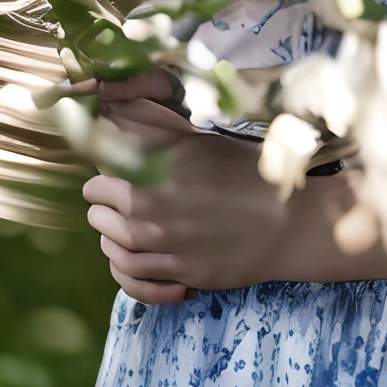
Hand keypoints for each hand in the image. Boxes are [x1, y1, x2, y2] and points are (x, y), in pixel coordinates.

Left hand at [82, 81, 295, 304]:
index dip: (100, 176)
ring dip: (110, 237)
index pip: (100, 179)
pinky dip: (125, 272)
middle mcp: (157, 208)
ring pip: (112, 248)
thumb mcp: (200, 140)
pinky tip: (132, 261)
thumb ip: (153, 126)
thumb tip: (112, 105)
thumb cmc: (244, 171)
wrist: (286, 220)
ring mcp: (168, 245)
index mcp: (160, 168)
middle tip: (114, 202)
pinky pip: (133, 281)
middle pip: (99, 212)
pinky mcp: (182, 274)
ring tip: (119, 230)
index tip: (107, 177)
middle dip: (103, 205)